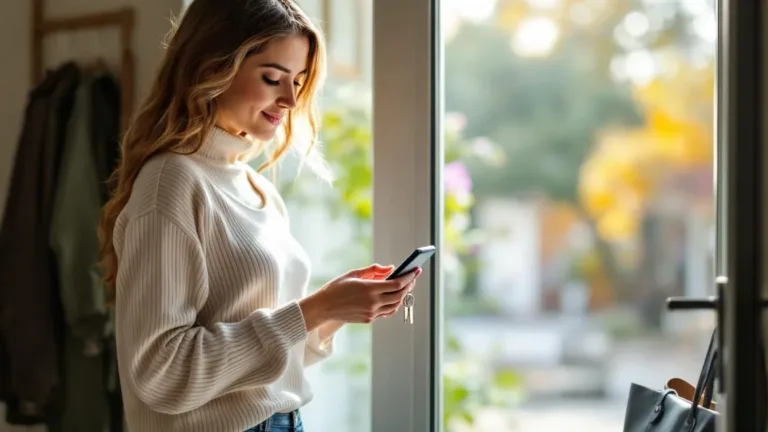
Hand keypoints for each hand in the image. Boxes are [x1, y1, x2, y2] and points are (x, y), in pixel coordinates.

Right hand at [299, 264, 421, 328]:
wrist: (323, 307)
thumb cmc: (337, 287)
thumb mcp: (353, 273)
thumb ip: (374, 270)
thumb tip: (391, 268)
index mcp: (369, 289)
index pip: (396, 284)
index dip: (408, 277)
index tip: (416, 270)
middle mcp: (373, 302)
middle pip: (399, 295)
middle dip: (409, 285)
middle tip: (413, 277)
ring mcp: (371, 313)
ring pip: (395, 305)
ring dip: (403, 296)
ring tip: (405, 286)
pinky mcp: (369, 319)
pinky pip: (387, 312)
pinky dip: (394, 304)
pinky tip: (394, 297)